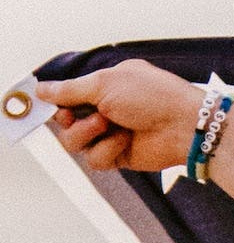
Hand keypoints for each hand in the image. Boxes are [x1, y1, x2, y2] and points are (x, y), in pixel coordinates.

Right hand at [35, 60, 205, 174]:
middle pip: (64, 123)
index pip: (66, 96)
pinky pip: (95, 160)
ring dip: (86, 133)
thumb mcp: (103, 83)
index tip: (44, 104)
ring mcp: (112, 134)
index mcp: (103, 87)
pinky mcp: (120, 157)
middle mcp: (105, 110)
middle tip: (74, 116)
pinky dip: (106, 149)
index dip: (54, 103)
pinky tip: (125, 140)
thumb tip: (39, 90)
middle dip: (67, 120)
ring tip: (107, 124)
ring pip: (74, 143)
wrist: (184, 125)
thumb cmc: (150, 96)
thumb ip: (69, 90)